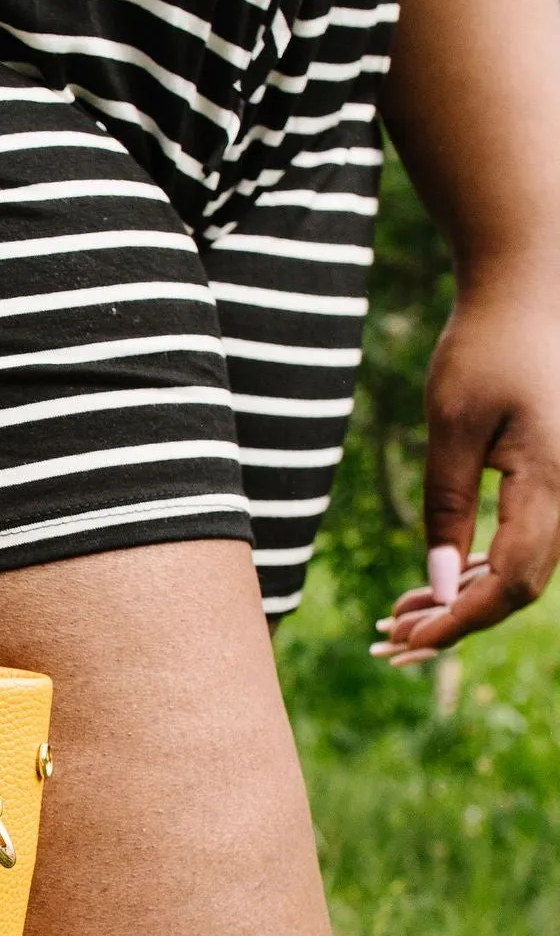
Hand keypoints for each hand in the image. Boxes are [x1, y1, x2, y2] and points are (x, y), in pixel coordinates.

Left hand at [372, 273, 559, 663]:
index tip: (408, 639)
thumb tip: (440, 586)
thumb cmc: (485, 348)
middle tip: (391, 640)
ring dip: (465, 599)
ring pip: (523, 571)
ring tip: (399, 616)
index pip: (512, 582)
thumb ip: (446, 508)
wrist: (525, 296)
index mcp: (552, 483)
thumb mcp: (451, 427)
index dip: (460, 620)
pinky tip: (436, 582)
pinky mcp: (554, 482)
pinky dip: (479, 569)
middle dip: (457, 621)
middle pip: (521, 588)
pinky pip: (525, 543)